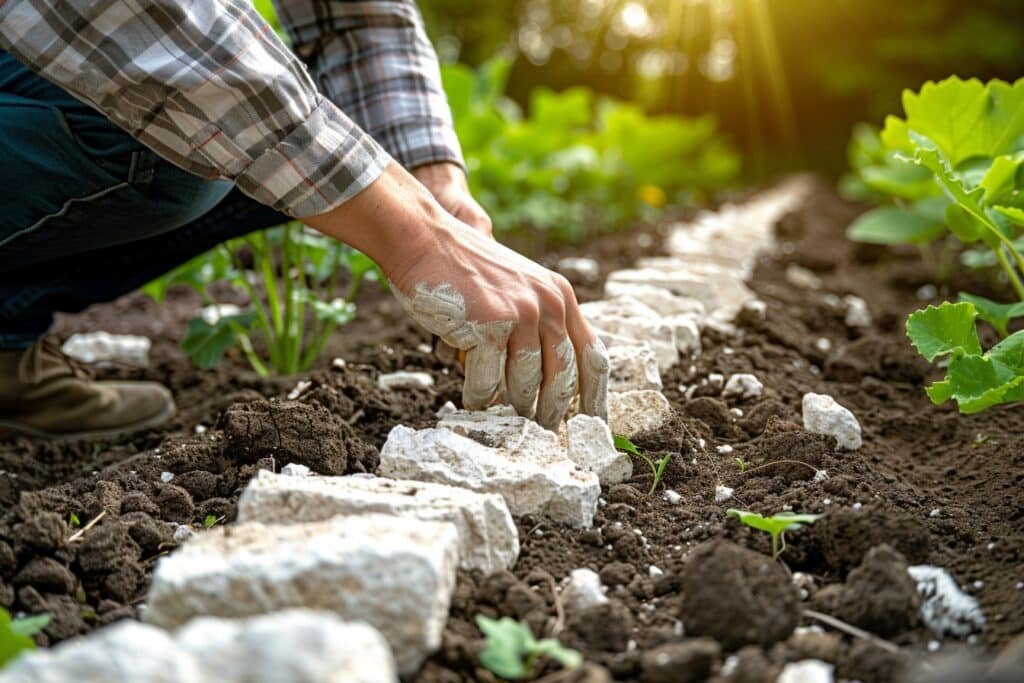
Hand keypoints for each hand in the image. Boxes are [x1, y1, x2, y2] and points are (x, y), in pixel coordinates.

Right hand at [300, 162, 607, 429]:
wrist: (425, 239)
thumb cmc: (463, 271)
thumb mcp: (516, 289)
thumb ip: (537, 324)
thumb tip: (544, 385)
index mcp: (561, 296)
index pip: (592, 356)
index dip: (595, 396)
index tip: (593, 425)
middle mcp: (549, 304)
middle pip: (562, 379)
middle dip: (551, 412)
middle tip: (540, 433)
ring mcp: (521, 315)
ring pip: (524, 386)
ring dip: (510, 407)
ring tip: (500, 417)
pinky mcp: (490, 325)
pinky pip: (488, 383)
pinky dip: (478, 398)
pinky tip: (470, 401)